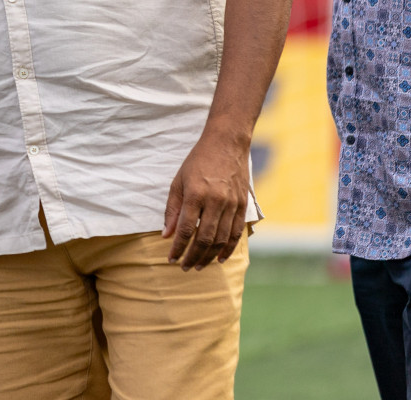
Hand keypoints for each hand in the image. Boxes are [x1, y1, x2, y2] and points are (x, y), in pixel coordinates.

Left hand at [162, 128, 250, 270]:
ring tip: (199, 266)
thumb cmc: (197, 162)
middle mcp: (216, 201)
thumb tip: (167, 235)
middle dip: (193, 256)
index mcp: (196, 194)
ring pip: (221, 239)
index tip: (171, 259)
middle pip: (205, 238)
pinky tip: (220, 258)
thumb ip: (172, 209)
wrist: (226, 143)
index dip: (178, 247)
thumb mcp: (178, 181)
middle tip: (185, 267)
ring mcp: (232, 203)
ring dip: (209, 256)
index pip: (186, 229)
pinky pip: (236, 232)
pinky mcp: (243, 204)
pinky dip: (228, 248)